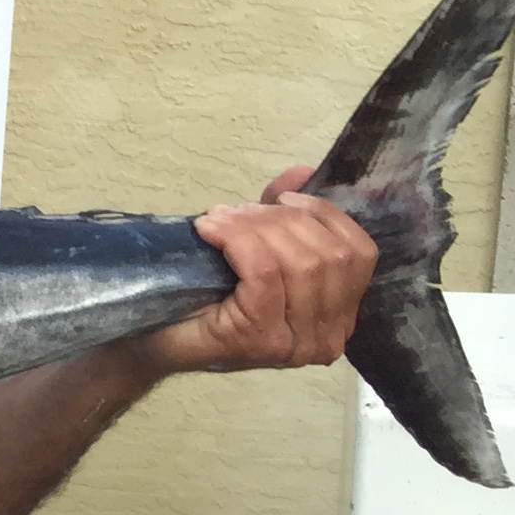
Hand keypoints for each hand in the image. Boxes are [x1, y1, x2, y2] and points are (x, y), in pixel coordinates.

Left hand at [146, 166, 378, 375]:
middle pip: (329, 256)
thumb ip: (284, 217)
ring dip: (257, 227)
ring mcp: (296, 343)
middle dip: (282, 220)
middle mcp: (328, 337)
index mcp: (339, 317)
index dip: (325, 215)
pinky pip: (264, 274)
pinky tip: (210, 230)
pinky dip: (238, 241)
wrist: (155, 340)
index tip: (283, 198)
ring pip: (300, 263)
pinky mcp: (260, 338)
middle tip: (238, 210)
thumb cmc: (206, 300)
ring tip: (220, 218)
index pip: (359, 254)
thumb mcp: (254, 252)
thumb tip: (302, 172)